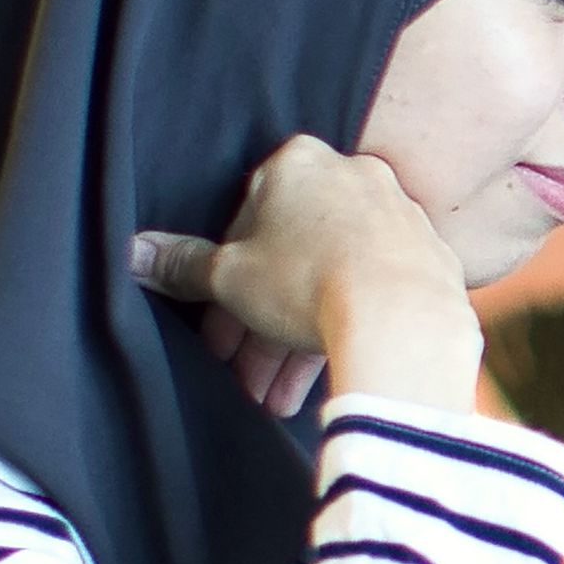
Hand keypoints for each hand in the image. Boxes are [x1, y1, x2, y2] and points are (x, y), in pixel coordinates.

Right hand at [131, 136, 478, 419]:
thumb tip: (135, 253)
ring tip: (274, 400)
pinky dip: (340, 333)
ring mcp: (397, 218)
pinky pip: (371, 296)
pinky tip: (318, 386)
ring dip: (292, 343)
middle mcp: (354, 178)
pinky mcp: (428, 260)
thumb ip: (183, 263)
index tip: (215, 332)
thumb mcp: (228, 275)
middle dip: (258, 325)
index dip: (222, 285)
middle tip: (242, 375)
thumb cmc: (307, 281)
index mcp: (300, 163)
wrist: (403, 318)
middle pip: (289, 257)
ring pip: (329, 281)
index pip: (244, 222)